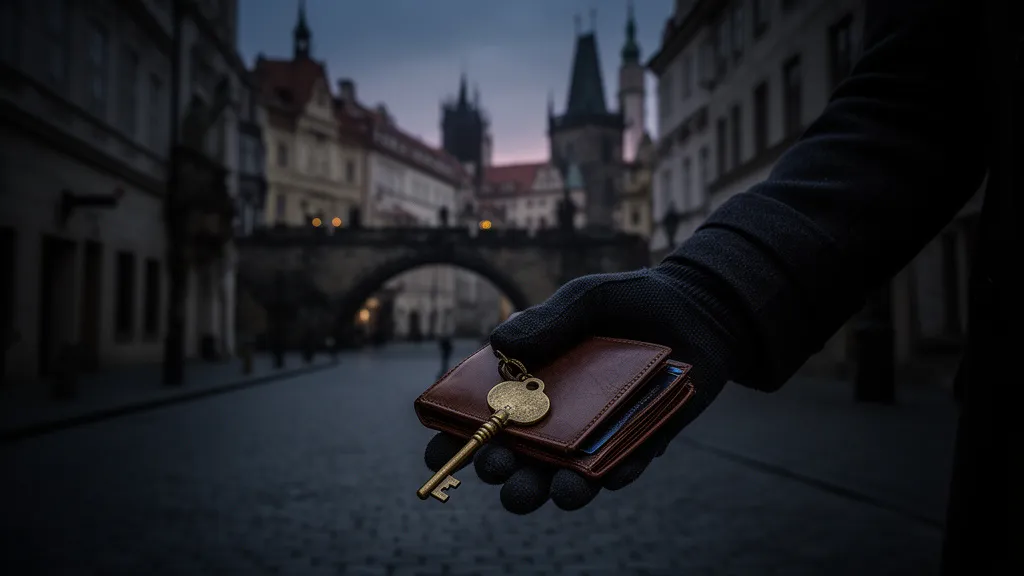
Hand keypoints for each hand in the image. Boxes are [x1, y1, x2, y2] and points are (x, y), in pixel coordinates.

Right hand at [423, 264, 748, 513]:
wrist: (699, 308)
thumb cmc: (629, 303)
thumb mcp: (586, 300)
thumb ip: (548, 320)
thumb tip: (499, 343)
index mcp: (531, 382)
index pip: (484, 416)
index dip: (457, 436)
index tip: (438, 450)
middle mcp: (558, 417)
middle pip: (520, 456)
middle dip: (503, 469)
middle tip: (496, 466)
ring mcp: (597, 435)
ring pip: (566, 475)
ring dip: (551, 489)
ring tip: (545, 492)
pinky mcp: (640, 443)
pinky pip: (623, 467)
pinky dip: (611, 476)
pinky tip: (600, 479)